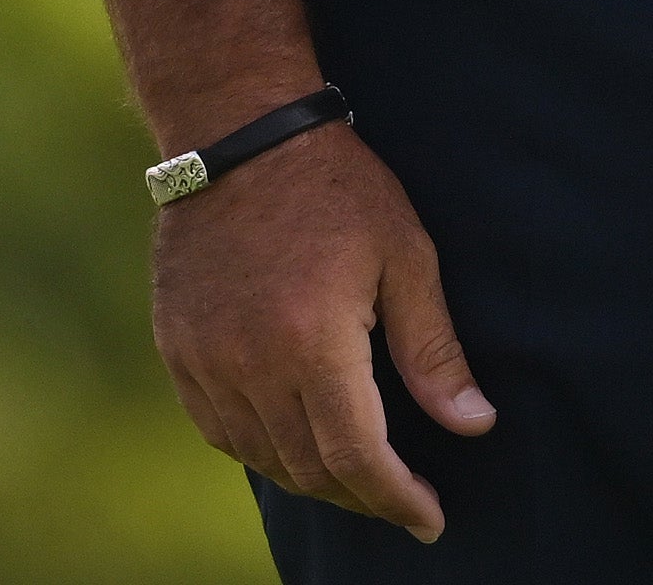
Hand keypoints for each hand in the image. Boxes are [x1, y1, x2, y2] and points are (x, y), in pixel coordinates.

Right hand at [152, 118, 495, 537]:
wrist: (240, 132)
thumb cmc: (336, 186)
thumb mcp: (404, 252)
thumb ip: (434, 348)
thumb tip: (473, 424)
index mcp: (314, 343)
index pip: (358, 459)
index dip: (397, 500)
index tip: (431, 519)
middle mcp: (252, 365)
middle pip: (310, 470)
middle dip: (363, 497)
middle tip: (402, 500)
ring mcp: (206, 361)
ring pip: (264, 458)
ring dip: (313, 478)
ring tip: (357, 475)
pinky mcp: (178, 349)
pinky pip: (220, 430)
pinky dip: (261, 449)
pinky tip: (292, 440)